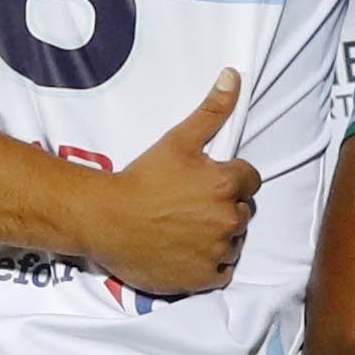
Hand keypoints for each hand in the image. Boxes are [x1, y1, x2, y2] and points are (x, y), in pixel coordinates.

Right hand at [59, 70, 254, 297]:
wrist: (104, 220)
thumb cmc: (141, 178)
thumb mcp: (177, 140)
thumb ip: (212, 111)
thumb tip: (233, 76)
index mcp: (226, 185)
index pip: (250, 180)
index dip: (229, 179)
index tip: (203, 183)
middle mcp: (227, 219)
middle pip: (243, 212)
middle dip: (224, 207)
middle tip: (190, 206)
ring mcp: (216, 251)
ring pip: (234, 242)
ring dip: (219, 237)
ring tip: (186, 229)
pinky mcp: (204, 278)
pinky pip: (224, 271)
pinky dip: (211, 264)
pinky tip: (187, 251)